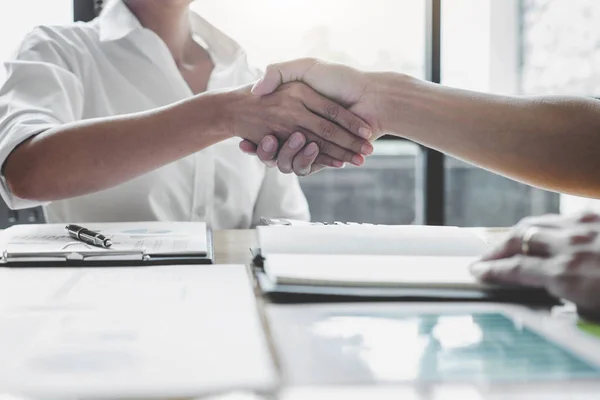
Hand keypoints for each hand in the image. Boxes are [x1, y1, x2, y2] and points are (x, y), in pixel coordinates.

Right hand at [240, 59, 387, 174]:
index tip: (243, 142)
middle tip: (255, 143)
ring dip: (283, 155)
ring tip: (279, 144)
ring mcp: (314, 146)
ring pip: (290, 160)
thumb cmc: (341, 79)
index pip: (270, 127)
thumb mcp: (305, 68)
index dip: (256, 138)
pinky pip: (309, 166)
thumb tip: (256, 89)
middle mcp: (302, 130)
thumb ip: (279, 72)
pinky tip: (302, 152)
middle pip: (277, 147)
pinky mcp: (326, 158)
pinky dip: (304, 163)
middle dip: (264, 150)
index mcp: (296, 111)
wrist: (373, 98)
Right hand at [470, 212, 599, 318]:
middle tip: (485, 259)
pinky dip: (543, 225)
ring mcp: (582, 227)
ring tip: (507, 243)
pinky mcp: (596, 216)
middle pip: (517, 240)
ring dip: (515, 235)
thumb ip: (565, 299)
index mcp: (566, 274)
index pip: (515, 269)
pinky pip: (559, 217)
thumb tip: (545, 294)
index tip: (478, 271)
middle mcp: (569, 246)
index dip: (492, 270)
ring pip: (534, 223)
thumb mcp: (594, 311)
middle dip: (496, 250)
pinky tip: (543, 231)